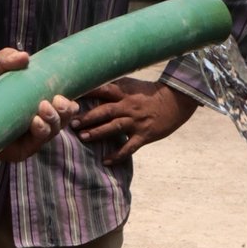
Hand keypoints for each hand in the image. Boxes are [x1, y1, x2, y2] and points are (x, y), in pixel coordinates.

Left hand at [0, 46, 77, 164]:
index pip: (61, 103)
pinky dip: (41, 133)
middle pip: (62, 119)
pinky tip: (35, 122)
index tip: (64, 92)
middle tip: (57, 100)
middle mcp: (36, 121)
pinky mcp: (19, 151)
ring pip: (53, 131)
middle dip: (65, 110)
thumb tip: (25, 57)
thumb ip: (6, 58)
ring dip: (54, 120)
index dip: (69, 100)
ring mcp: (28, 138)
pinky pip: (37, 144)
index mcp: (35, 102)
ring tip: (42, 108)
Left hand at [76, 77, 197, 161]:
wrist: (176, 101)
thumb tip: (91, 86)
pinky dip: (117, 155)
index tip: (70, 96)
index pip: (102, 90)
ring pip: (114, 127)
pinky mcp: (144, 135)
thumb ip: (113, 88)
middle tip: (72, 123)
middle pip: (105, 111)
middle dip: (88, 117)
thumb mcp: (131, 85)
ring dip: (98, 133)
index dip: (87, 92)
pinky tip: (105, 162)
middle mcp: (129, 106)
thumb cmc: (149, 93)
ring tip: (83, 138)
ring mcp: (136, 121)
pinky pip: (129, 147)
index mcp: (124, 92)